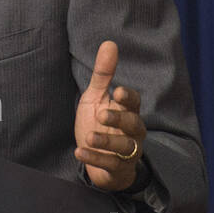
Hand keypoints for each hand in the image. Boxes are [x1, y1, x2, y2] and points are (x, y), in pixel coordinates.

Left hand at [74, 40, 146, 191]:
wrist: (99, 160)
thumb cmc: (99, 124)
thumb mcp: (97, 98)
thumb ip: (104, 74)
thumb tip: (109, 43)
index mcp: (128, 112)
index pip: (134, 103)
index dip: (128, 98)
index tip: (118, 92)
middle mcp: (132, 132)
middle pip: (134, 125)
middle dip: (119, 119)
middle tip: (101, 115)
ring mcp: (127, 152)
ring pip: (125, 147)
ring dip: (107, 142)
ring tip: (89, 136)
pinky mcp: (117, 169)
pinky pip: (110, 165)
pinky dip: (95, 159)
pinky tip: (79, 152)